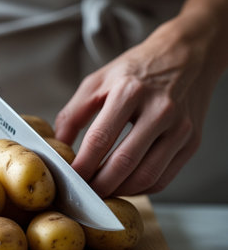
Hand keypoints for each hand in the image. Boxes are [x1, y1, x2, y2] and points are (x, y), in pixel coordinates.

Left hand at [55, 15, 219, 196]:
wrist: (186, 56)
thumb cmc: (136, 71)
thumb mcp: (97, 82)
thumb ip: (73, 115)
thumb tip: (58, 147)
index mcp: (130, 91)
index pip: (100, 139)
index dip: (82, 165)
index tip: (70, 179)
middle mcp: (159, 110)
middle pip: (124, 162)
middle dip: (99, 185)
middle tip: (84, 193)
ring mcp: (180, 128)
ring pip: (146, 176)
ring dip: (119, 191)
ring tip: (102, 191)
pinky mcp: (191, 142)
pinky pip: (164, 178)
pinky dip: (140, 189)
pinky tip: (125, 185)